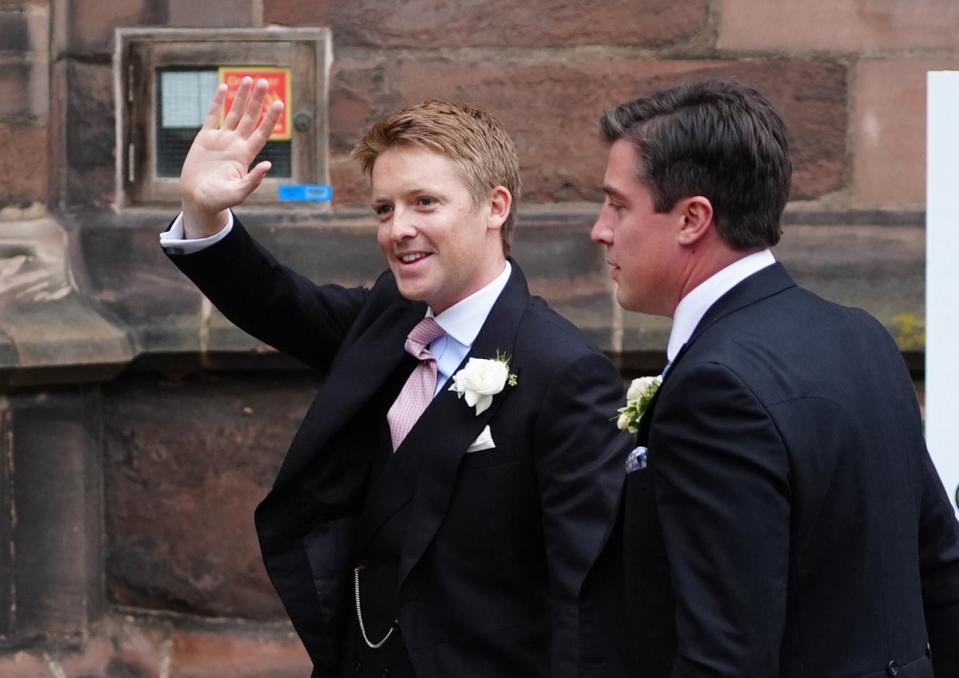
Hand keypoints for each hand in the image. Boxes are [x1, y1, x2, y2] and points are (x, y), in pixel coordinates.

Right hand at [179, 77, 284, 237]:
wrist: (197, 200)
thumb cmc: (219, 200)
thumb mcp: (239, 193)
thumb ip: (253, 180)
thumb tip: (268, 164)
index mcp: (246, 156)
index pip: (262, 132)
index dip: (270, 119)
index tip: (279, 104)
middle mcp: (236, 144)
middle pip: (250, 117)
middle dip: (257, 100)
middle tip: (265, 82)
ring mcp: (221, 140)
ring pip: (234, 113)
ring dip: (241, 97)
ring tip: (249, 79)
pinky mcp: (205, 138)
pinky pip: (213, 116)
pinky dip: (218, 102)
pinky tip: (224, 87)